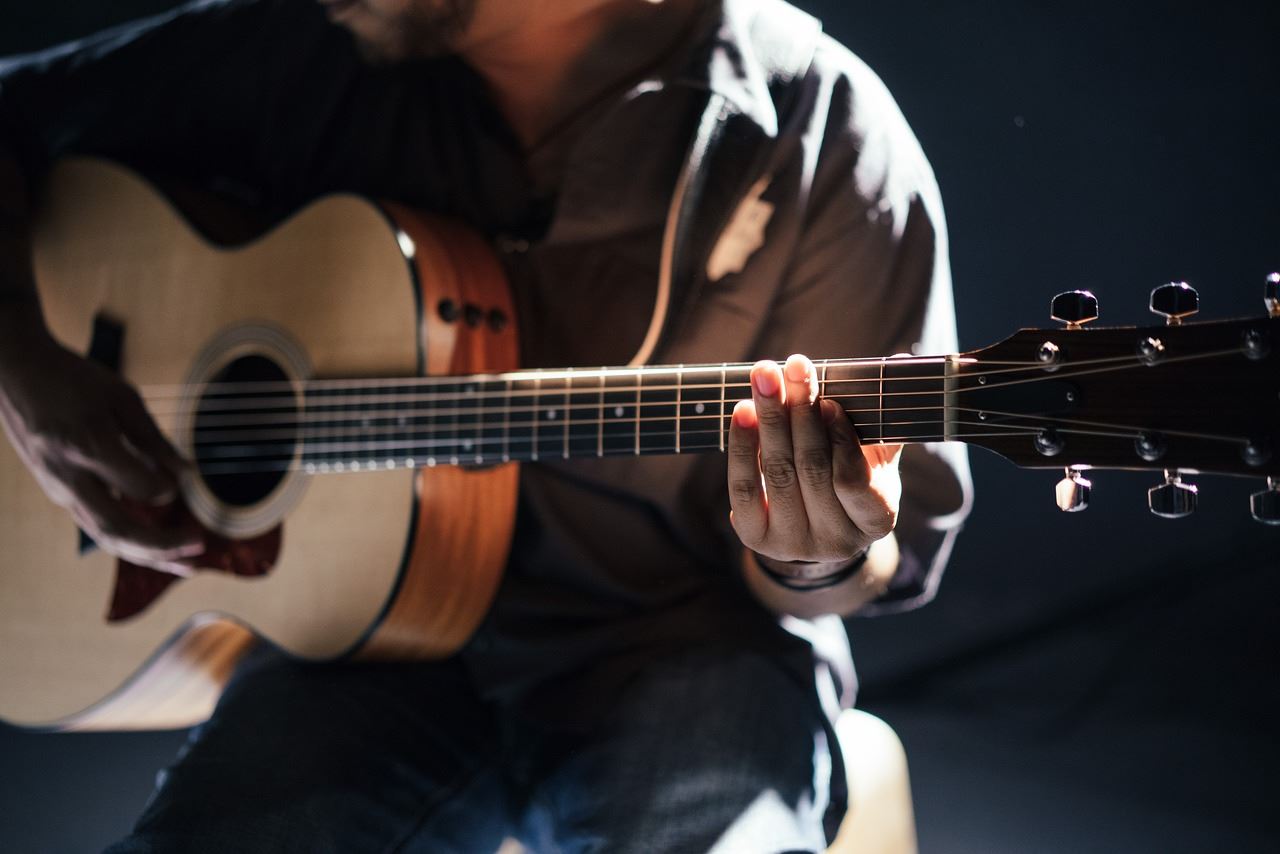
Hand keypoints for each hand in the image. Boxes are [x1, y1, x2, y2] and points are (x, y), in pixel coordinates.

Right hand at [0, 329, 202, 573]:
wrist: (16, 374)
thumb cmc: (73, 379)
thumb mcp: (121, 397)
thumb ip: (154, 439)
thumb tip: (188, 475)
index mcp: (88, 447)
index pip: (139, 487)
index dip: (167, 488)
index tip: (185, 480)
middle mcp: (69, 477)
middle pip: (118, 530)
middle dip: (162, 547)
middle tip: (201, 548)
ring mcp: (59, 490)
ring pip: (106, 536)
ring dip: (149, 555)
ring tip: (188, 565)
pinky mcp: (59, 494)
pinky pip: (97, 526)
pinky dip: (131, 541)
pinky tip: (159, 549)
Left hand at [727, 354, 901, 574]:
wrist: (814, 524)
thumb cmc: (851, 477)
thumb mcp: (875, 455)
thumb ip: (883, 416)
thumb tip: (901, 360)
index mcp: (876, 520)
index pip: (854, 481)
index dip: (840, 441)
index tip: (830, 402)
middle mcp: (835, 541)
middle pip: (811, 469)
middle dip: (801, 412)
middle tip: (795, 366)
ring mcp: (793, 544)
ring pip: (778, 473)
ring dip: (769, 419)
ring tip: (765, 377)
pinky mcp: (756, 538)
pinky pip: (744, 488)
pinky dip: (743, 446)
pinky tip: (743, 411)